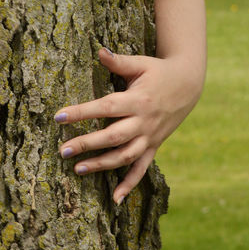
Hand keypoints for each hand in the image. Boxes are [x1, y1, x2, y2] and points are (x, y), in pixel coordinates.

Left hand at [54, 47, 203, 202]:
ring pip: (125, 156)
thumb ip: (118, 61)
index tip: (59, 116)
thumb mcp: (140, 63)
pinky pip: (142, 169)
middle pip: (113, 137)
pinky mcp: (154, 146)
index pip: (105, 108)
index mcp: (137, 100)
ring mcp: (150, 137)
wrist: (189, 85)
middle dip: (87, 144)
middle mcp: (144, 122)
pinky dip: (130, 185)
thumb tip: (98, 50)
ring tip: (78, 170)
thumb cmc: (158, 72)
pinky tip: (115, 199)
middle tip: (63, 150)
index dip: (82, 112)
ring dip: (102, 165)